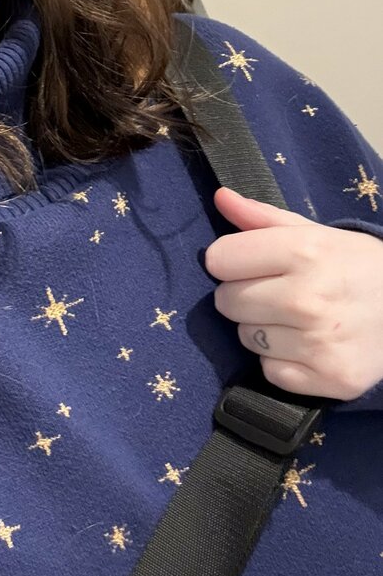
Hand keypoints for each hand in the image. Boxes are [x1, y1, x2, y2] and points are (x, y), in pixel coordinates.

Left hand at [206, 186, 382, 399]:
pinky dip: (282, 361)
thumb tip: (220, 197)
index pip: (219, 259)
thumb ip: (262, 217)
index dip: (230, 260)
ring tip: (296, 318)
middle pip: (226, 301)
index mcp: (304, 252)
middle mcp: (308, 299)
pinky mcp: (330, 378)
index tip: (251, 263)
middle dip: (243, 295)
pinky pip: (270, 371)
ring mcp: (319, 343)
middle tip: (276, 292)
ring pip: (246, 338)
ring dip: (262, 329)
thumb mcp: (315, 233)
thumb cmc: (355, 265)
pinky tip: (308, 344)